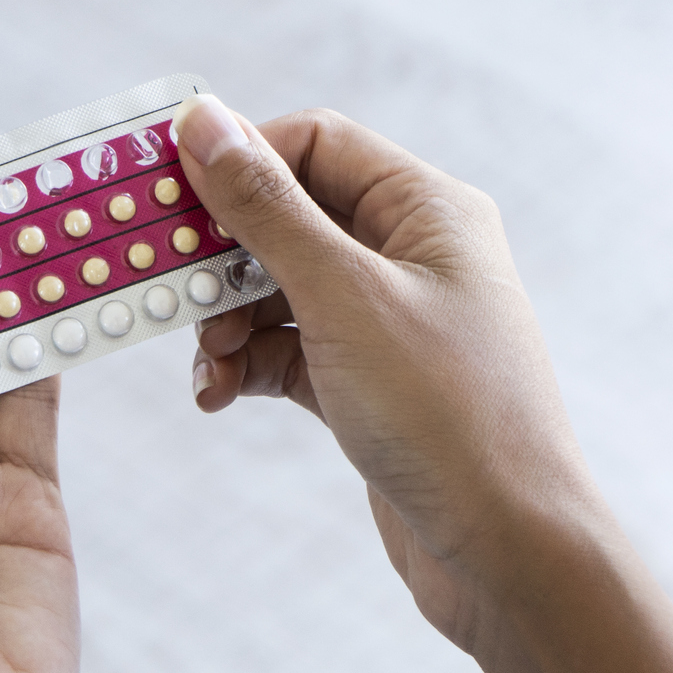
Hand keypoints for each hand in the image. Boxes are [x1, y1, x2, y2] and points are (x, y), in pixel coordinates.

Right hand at [176, 96, 613, 651]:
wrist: (507, 552)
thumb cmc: (447, 413)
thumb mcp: (343, 297)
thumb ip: (267, 209)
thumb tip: (203, 121)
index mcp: (429, 210)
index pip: (315, 144)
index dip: (238, 161)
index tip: (165, 197)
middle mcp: (415, 255)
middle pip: (291, 217)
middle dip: (223, 253)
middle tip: (169, 289)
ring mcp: (393, 323)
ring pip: (281, 290)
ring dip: (227, 319)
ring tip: (206, 361)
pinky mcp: (371, 385)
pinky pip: (290, 350)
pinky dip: (248, 364)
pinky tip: (217, 393)